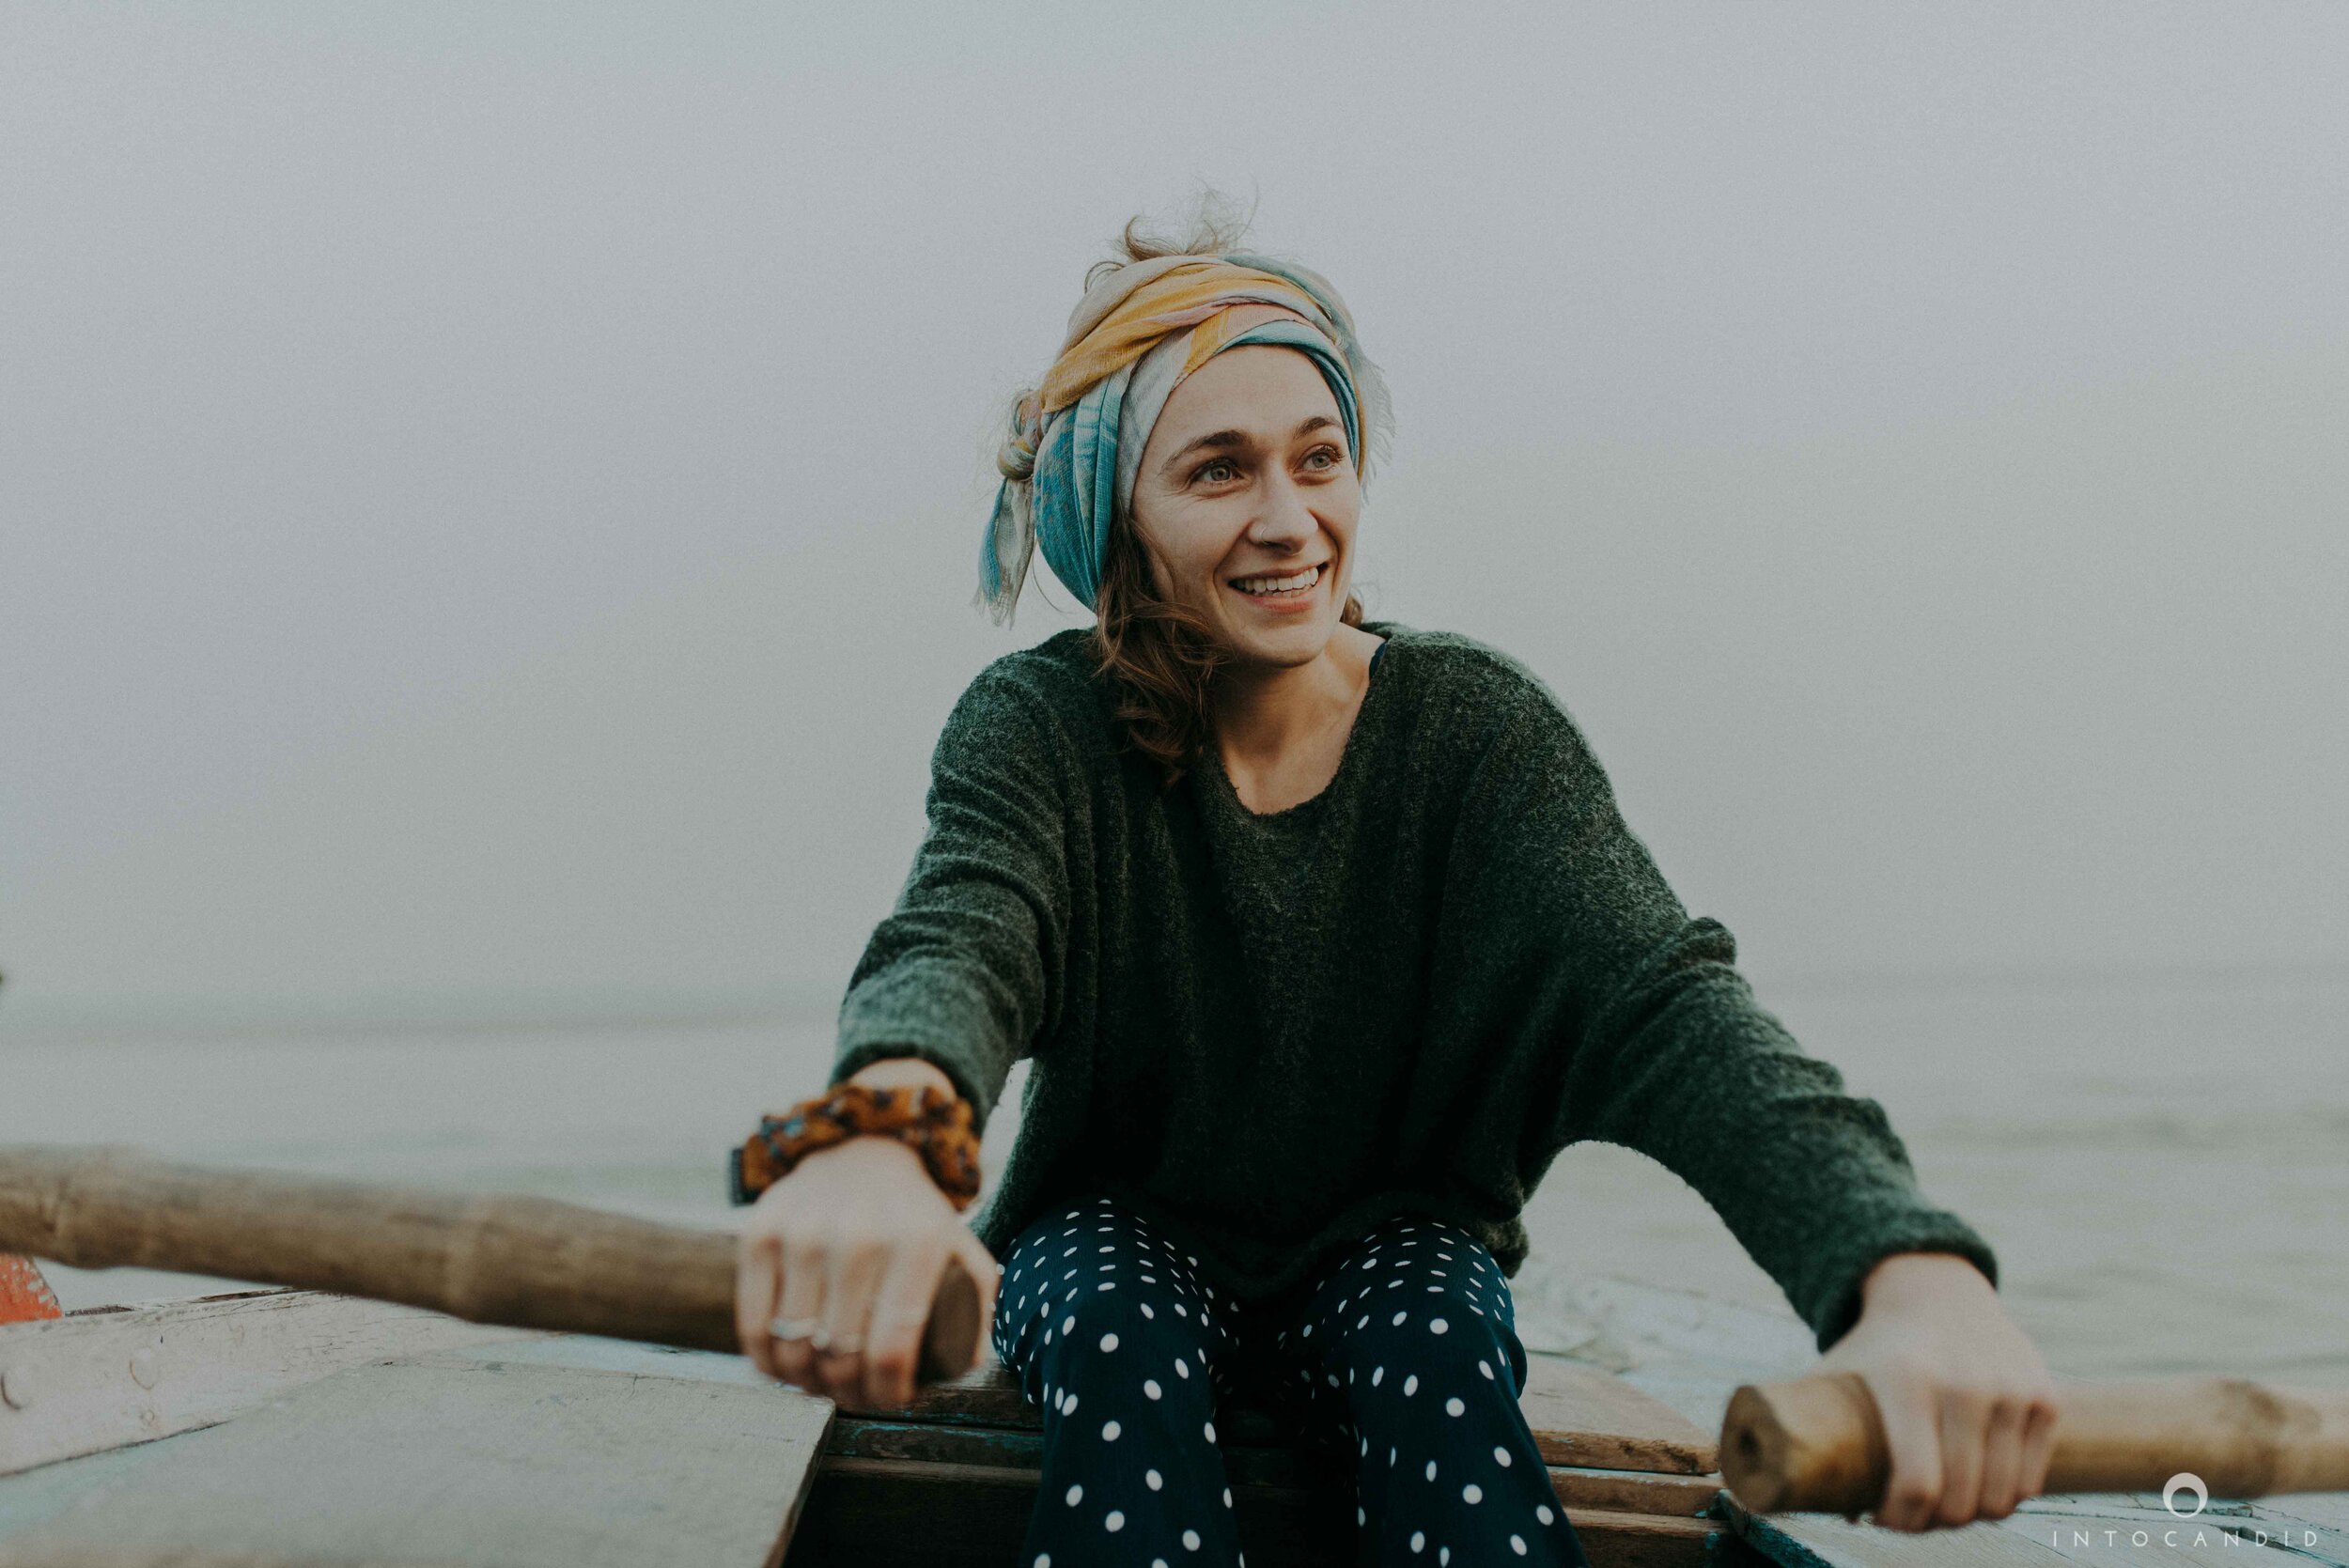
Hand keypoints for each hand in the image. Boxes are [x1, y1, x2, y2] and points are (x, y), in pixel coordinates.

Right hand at [732, 1063, 997, 1409]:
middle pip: (840, 1354)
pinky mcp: (762, 1233)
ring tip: (821, 1386)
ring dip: (805, 1384)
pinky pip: (753, 1323)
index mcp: (917, 1243)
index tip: (891, 1400)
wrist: (861, 1154)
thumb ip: (975, 1307)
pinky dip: (764, 1362)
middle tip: (855, 1396)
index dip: (888, 1393)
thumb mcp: (960, 1251)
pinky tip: (781, 1369)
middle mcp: (860, 1235)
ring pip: (794, 1346)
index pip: (893, 1348)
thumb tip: (962, 1368)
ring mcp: (804, 1232)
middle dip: (849, 1393)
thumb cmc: (915, 1220)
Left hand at [1816, 1251, 2057, 1531]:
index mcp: (1906, 1381)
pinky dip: (2006, 1495)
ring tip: (1944, 1505)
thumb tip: (1814, 1498)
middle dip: (1934, 1524)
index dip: (1901, 1520)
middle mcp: (1965, 1384)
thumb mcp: (1837, 1371)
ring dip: (1972, 1515)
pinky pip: (2030, 1480)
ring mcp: (2011, 1390)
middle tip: (1914, 1516)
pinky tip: (1977, 1484)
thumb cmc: (1876, 1347)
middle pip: (1961, 1500)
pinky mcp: (2045, 1397)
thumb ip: (1812, 1426)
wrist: (1935, 1289)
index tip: (1884, 1518)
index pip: (1917, 1484)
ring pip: (2003, 1498)